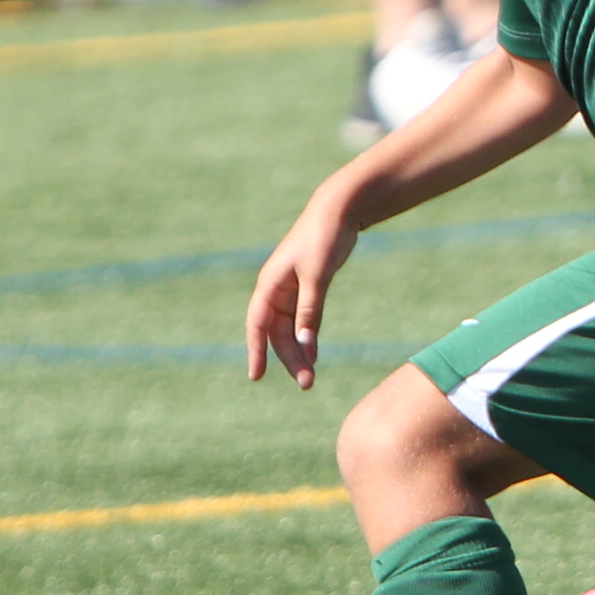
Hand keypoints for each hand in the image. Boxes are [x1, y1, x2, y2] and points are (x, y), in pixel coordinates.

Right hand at [246, 200, 355, 388]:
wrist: (338, 212)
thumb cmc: (324, 238)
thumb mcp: (317, 276)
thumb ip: (310, 309)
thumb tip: (305, 344)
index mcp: (270, 284)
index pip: (258, 324)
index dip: (256, 351)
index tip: (256, 376)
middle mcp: (275, 290)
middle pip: (277, 333)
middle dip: (289, 358)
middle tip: (306, 383)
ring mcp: (290, 290)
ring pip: (290, 329)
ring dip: (300, 352)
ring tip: (310, 376)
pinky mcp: (306, 288)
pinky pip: (303, 320)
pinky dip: (308, 337)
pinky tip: (314, 355)